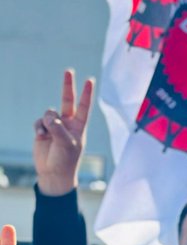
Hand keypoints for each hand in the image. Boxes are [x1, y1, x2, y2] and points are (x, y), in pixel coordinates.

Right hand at [33, 70, 93, 195]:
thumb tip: (49, 116)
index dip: (86, 93)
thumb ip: (58, 128)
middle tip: (69, 70)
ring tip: (48, 134)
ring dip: (47, 121)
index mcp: (79, 126)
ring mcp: (54, 126)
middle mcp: (68, 123)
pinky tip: (40, 136)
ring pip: (49, 112)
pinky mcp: (43, 130)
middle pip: (67, 100)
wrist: (52, 174)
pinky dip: (39, 127)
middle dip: (67, 86)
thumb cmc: (65, 161)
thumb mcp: (66, 144)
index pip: (84, 107)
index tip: (90, 80)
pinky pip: (39, 121)